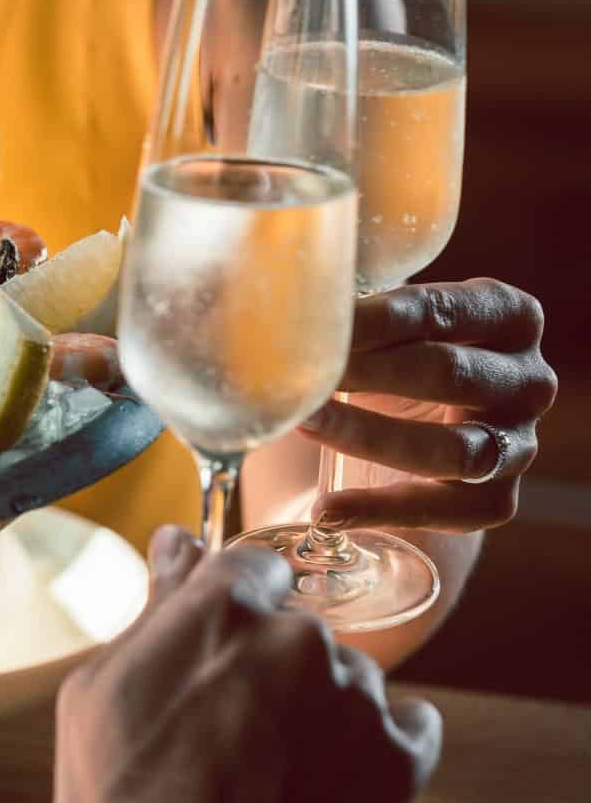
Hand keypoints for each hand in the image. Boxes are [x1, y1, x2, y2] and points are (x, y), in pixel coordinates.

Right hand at [55, 527, 439, 802]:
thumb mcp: (100, 695)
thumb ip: (154, 608)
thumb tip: (177, 542)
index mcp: (220, 608)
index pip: (248, 566)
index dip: (231, 608)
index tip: (217, 646)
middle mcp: (299, 637)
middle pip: (295, 628)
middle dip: (270, 668)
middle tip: (227, 735)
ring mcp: (357, 699)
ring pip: (347, 678)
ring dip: (321, 709)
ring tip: (272, 775)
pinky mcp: (401, 761)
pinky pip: (408, 724)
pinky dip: (375, 746)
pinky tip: (326, 783)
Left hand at [302, 279, 555, 531]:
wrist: (395, 435)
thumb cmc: (380, 359)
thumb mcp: (375, 324)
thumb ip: (345, 301)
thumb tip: (273, 291)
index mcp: (507, 317)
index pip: (438, 311)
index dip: (371, 319)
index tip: (314, 323)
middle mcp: (528, 380)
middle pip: (446, 373)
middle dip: (365, 371)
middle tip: (298, 371)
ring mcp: (518, 444)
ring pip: (451, 448)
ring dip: (366, 435)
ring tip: (301, 423)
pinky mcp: (496, 499)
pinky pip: (444, 510)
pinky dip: (379, 509)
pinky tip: (325, 509)